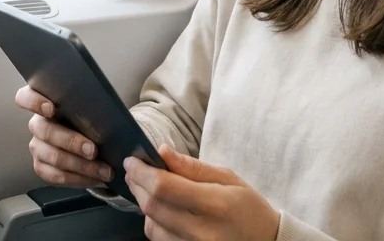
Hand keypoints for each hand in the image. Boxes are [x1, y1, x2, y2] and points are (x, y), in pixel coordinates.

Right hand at [14, 85, 112, 187]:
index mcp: (45, 101)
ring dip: (81, 165)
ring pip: (52, 156)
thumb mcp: (93, 107)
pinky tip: (96, 178)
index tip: (51, 109)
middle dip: (71, 141)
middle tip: (93, 150)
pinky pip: (56, 176)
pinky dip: (78, 178)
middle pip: (45, 131)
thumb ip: (91, 106)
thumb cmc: (93, 118)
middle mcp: (37, 123)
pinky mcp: (42, 166)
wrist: (96, 141)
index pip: (25, 97)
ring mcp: (37, 146)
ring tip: (104, 170)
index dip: (34, 102)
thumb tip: (103, 113)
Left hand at [124, 145, 280, 240]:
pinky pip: (158, 239)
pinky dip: (154, 221)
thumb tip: (163, 152)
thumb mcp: (228, 179)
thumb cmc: (249, 208)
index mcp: (215, 205)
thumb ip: (193, 167)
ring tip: (150, 187)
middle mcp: (201, 232)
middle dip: (137, 184)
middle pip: (152, 206)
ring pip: (150, 225)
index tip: (133, 159)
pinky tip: (162, 210)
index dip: (142, 172)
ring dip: (144, 203)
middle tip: (134, 169)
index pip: (164, 187)